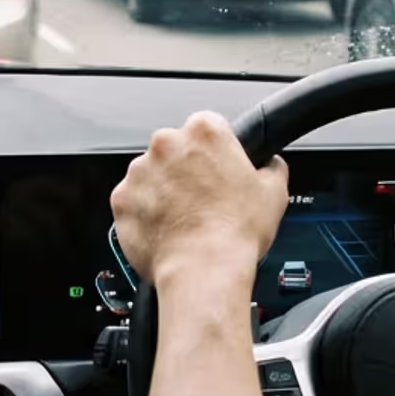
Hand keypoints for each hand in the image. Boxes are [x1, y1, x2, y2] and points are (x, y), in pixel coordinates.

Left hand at [111, 111, 288, 291]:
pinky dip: (144, 212)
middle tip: (203, 198)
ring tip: (185, 219)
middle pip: (175, 148)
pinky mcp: (121, 198)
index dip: (215, 150)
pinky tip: (166, 229)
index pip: (208, 127)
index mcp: (204, 132)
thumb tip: (270, 166)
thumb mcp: (273, 193)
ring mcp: (139, 170)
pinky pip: (133, 200)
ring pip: (151, 174)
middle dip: (185, 169)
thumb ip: (270, 168)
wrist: (203, 269)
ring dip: (163, 190)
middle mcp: (166, 144)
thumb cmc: (234, 232)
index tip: (217, 168)